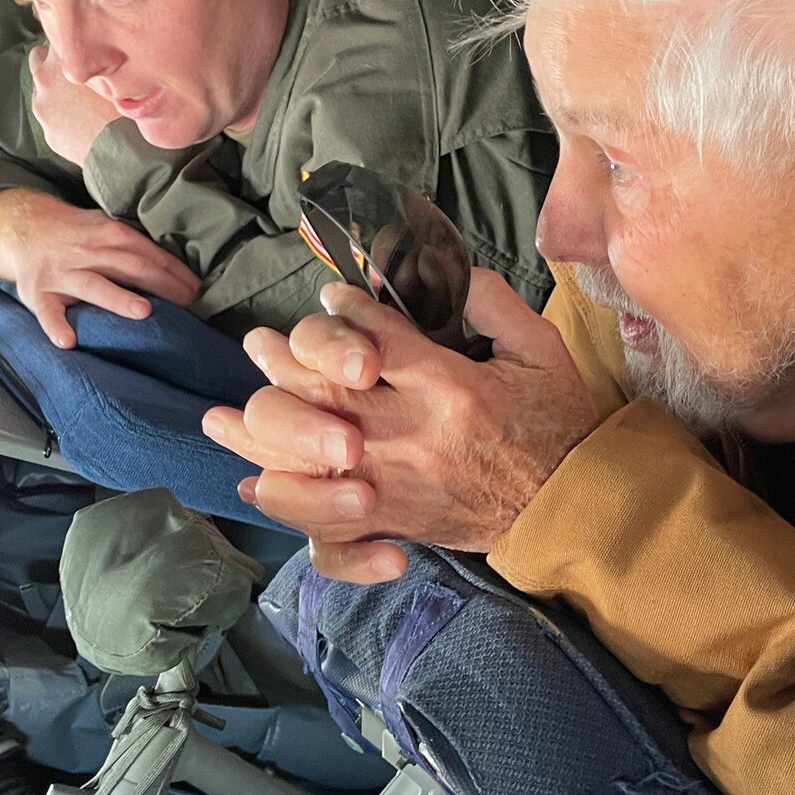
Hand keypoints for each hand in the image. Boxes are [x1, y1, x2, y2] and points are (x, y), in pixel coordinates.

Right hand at [0, 188, 201, 347]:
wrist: (21, 227)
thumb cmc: (76, 234)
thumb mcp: (104, 226)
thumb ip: (134, 243)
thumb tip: (178, 266)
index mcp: (109, 235)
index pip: (148, 253)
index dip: (175, 271)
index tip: (199, 291)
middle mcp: (87, 252)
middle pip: (130, 267)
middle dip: (162, 285)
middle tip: (189, 305)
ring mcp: (62, 273)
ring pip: (94, 285)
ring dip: (118, 299)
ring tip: (143, 313)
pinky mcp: (38, 294)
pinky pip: (47, 312)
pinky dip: (56, 326)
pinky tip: (69, 342)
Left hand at [29, 42, 119, 167]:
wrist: (121, 150)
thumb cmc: (122, 110)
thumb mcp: (109, 74)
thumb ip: (91, 60)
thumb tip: (89, 54)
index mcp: (61, 59)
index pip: (55, 35)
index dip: (67, 42)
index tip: (75, 46)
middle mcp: (45, 78)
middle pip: (38, 57)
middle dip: (52, 62)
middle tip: (73, 72)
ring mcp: (42, 105)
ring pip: (42, 90)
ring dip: (55, 92)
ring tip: (80, 104)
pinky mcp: (46, 130)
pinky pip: (51, 117)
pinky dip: (61, 118)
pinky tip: (81, 123)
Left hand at [204, 271, 599, 581]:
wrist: (571, 508)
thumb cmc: (558, 425)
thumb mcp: (543, 350)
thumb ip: (494, 303)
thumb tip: (446, 271)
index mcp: (453, 389)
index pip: (373, 338)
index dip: (341, 314)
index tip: (331, 300)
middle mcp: (414, 437)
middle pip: (322, 393)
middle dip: (281, 361)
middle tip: (258, 343)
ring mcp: (397, 486)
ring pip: (307, 457)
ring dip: (260, 431)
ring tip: (223, 414)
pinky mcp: (393, 522)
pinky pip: (325, 524)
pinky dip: (287, 506)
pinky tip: (255, 483)